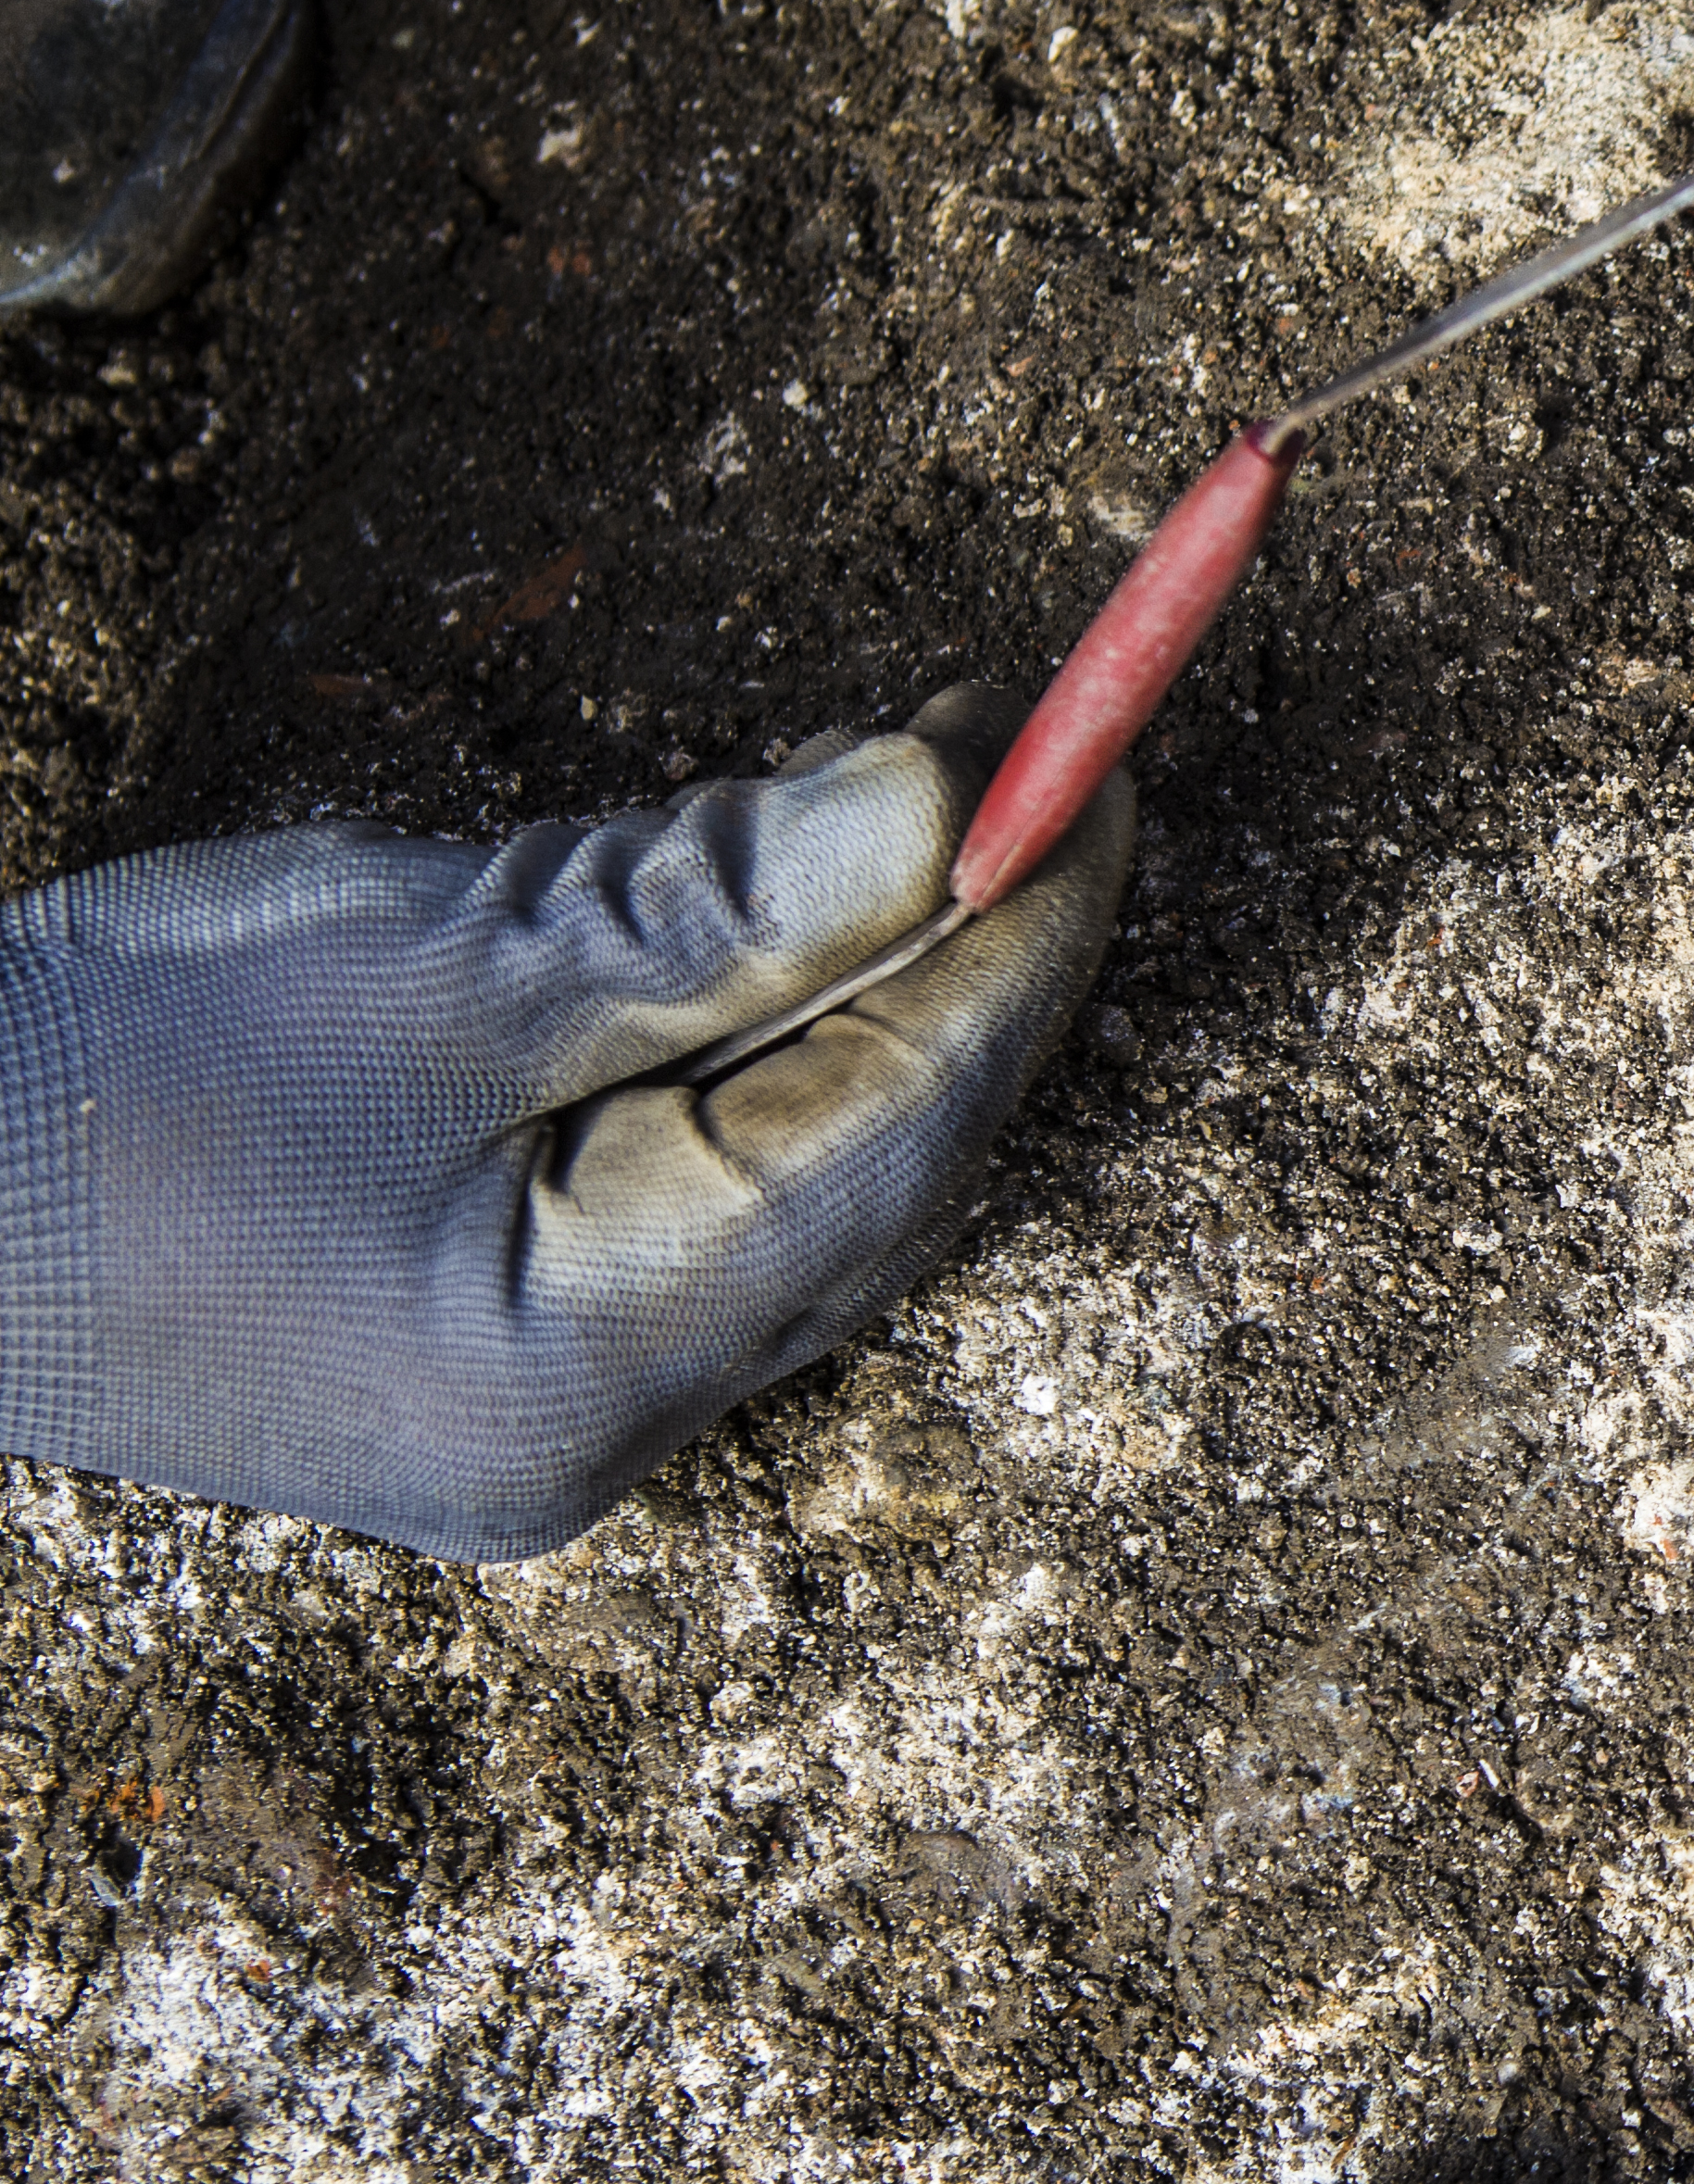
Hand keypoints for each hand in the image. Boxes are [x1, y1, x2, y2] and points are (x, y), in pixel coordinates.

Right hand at [0, 690, 1130, 1559]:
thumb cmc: (81, 1078)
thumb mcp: (421, 960)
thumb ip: (704, 910)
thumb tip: (949, 815)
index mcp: (586, 1365)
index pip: (901, 1122)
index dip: (1021, 930)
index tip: (1102, 755)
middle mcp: (605, 1434)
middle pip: (889, 1162)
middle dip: (980, 952)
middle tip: (1061, 749)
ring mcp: (555, 1412)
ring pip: (818, 1174)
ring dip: (893, 985)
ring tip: (957, 792)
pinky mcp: (505, 1354)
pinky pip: (718, 1191)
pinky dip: (782, 1046)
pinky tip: (811, 915)